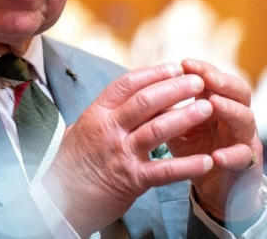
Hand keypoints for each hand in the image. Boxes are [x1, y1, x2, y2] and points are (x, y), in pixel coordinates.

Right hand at [41, 62, 214, 236]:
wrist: (58, 200)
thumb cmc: (71, 163)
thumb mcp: (81, 129)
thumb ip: (105, 113)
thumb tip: (127, 96)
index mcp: (97, 114)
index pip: (128, 84)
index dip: (154, 73)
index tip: (176, 67)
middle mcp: (108, 130)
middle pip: (146, 101)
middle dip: (175, 88)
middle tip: (198, 81)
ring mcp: (120, 154)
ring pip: (157, 129)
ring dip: (186, 117)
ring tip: (208, 108)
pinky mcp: (131, 181)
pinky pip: (164, 171)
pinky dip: (187, 166)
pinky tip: (207, 161)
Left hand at [169, 59, 263, 220]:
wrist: (213, 186)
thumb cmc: (195, 150)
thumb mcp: (178, 127)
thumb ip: (167, 109)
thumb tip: (142, 90)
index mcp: (219, 103)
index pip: (216, 79)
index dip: (203, 70)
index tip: (185, 63)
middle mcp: (236, 117)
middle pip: (239, 92)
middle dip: (223, 82)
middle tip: (207, 77)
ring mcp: (245, 139)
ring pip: (245, 119)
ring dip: (230, 110)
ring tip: (213, 104)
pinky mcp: (248, 165)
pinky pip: (244, 157)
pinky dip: (232, 155)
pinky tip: (218, 155)